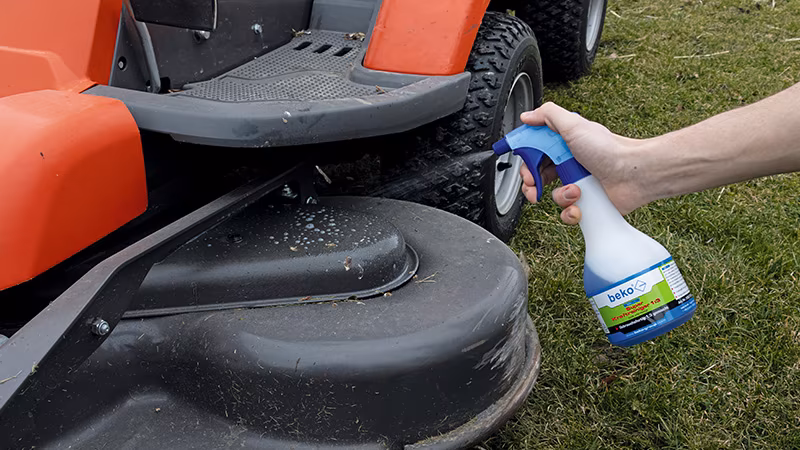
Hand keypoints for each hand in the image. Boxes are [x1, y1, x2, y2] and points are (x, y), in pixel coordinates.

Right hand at [518, 102, 650, 223]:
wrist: (634, 174)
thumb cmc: (609, 149)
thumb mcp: (574, 124)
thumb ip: (548, 115)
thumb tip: (527, 116)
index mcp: (564, 145)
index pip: (535, 154)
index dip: (526, 163)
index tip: (523, 170)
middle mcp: (570, 164)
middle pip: (538, 177)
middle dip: (532, 184)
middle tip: (533, 187)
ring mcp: (578, 185)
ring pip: (552, 196)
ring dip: (559, 196)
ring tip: (574, 191)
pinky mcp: (586, 203)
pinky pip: (568, 213)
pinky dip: (571, 211)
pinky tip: (580, 205)